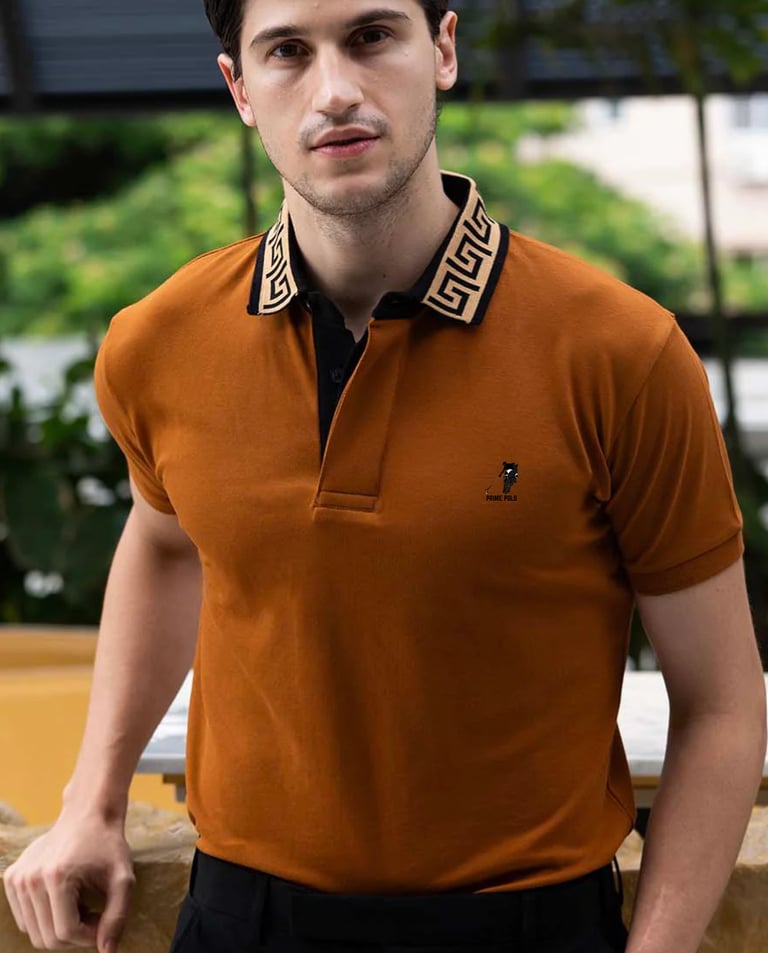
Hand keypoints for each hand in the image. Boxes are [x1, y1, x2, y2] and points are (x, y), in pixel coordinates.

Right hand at [2, 808, 134, 951]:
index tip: (104, 920)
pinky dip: (45, 917)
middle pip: (46, 938)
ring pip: (34, 932)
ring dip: (60, 927)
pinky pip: (25, 918)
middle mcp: (30, 879)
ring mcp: (17, 878)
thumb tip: (106, 952)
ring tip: (81, 904)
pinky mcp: (11, 878)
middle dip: (74, 934)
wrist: (88, 814)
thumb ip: (117, 917)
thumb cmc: (108, 845)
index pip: (66, 934)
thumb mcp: (122, 879)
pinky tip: (65, 898)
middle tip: (94, 914)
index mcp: (56, 877)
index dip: (89, 936)